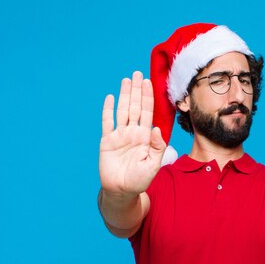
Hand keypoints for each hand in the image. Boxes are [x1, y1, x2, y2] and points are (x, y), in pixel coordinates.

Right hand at [99, 71, 166, 195]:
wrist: (121, 190)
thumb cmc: (140, 179)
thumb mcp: (154, 164)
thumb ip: (157, 146)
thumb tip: (157, 128)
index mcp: (145, 137)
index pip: (148, 112)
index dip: (148, 97)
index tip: (149, 82)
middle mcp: (133, 132)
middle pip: (135, 106)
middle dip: (137, 90)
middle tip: (137, 73)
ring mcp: (120, 135)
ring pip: (122, 110)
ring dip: (124, 95)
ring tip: (126, 79)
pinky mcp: (107, 141)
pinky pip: (107, 122)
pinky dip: (108, 110)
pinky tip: (110, 98)